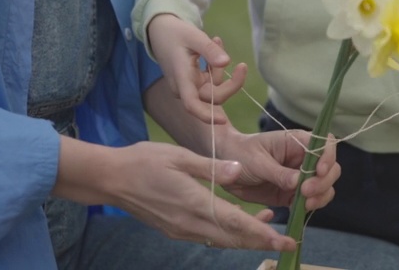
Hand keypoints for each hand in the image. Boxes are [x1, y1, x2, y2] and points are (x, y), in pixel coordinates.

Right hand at [63, 139, 296, 250]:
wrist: (110, 179)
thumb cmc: (143, 161)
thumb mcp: (178, 155)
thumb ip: (210, 166)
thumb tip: (238, 171)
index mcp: (193, 202)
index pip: (235, 223)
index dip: (262, 233)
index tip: (285, 239)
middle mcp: (188, 223)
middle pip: (232, 239)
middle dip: (262, 242)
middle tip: (289, 242)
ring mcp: (181, 229)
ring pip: (221, 240)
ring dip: (246, 238)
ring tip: (269, 229)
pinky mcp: (175, 229)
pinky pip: (208, 236)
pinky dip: (228, 234)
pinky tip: (239, 224)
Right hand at [147, 14, 247, 123]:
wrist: (161, 31)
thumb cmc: (175, 33)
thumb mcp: (194, 36)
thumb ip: (210, 50)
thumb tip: (227, 62)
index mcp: (180, 79)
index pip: (192, 104)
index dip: (206, 115)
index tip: (224, 120)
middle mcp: (184, 87)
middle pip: (212, 97)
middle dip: (230, 83)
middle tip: (242, 65)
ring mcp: (189, 86)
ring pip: (214, 87)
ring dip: (219, 68)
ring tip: (216, 40)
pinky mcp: (194, 82)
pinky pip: (211, 80)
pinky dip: (215, 66)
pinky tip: (215, 43)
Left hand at [215, 127, 339, 210]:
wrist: (224, 169)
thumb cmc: (240, 154)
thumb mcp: (257, 161)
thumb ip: (278, 172)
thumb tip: (298, 182)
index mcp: (296, 142)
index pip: (325, 144)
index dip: (328, 156)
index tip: (319, 171)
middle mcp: (303, 158)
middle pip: (330, 168)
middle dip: (323, 181)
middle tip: (305, 192)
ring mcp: (300, 177)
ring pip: (324, 186)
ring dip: (320, 196)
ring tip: (305, 204)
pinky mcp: (293, 194)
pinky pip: (311, 200)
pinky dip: (311, 206)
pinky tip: (300, 209)